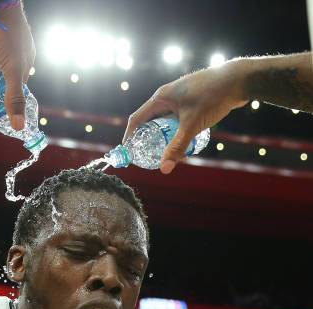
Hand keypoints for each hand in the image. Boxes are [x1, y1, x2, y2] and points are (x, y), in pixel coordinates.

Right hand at [123, 60, 248, 173]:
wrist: (239, 80)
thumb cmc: (213, 97)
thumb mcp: (192, 125)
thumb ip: (177, 147)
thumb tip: (164, 169)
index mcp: (161, 97)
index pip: (137, 119)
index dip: (130, 135)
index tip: (128, 151)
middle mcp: (168, 95)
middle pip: (150, 120)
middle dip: (147, 138)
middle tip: (146, 155)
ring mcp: (181, 96)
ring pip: (165, 119)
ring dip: (163, 135)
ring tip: (165, 150)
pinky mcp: (192, 99)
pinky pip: (177, 117)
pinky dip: (176, 129)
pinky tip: (183, 140)